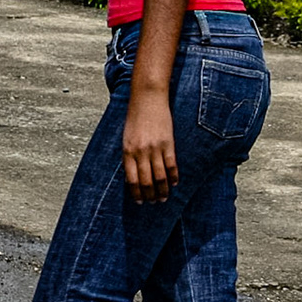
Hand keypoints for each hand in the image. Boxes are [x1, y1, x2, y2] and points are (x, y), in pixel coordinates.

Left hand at [122, 87, 179, 203]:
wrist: (147, 99)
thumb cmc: (135, 118)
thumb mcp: (126, 138)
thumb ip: (130, 156)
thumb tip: (133, 176)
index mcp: (127, 152)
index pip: (132, 180)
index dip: (136, 194)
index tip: (140, 201)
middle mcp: (141, 152)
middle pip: (146, 182)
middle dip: (150, 195)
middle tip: (155, 202)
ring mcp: (155, 148)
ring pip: (160, 176)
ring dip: (163, 190)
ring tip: (165, 197)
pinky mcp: (168, 143)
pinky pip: (172, 165)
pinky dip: (174, 176)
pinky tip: (175, 183)